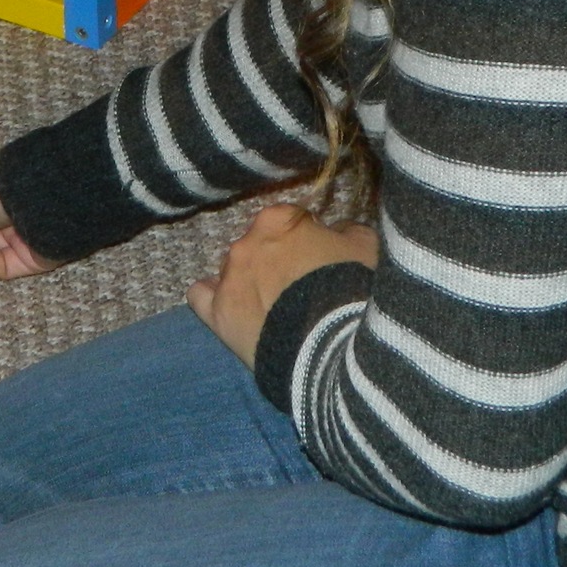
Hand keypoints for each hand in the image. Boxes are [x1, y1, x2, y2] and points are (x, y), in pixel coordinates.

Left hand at [187, 204, 377, 367]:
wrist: (333, 346)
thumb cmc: (352, 289)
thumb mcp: (366, 248)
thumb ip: (347, 230)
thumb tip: (337, 230)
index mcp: (280, 220)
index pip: (290, 220)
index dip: (307, 239)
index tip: (320, 259)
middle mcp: (247, 241)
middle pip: (259, 245)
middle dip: (277, 260)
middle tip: (301, 287)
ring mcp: (229, 277)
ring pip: (232, 269)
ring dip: (250, 281)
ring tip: (273, 308)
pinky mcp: (218, 313)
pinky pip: (200, 296)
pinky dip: (212, 298)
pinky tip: (228, 307)